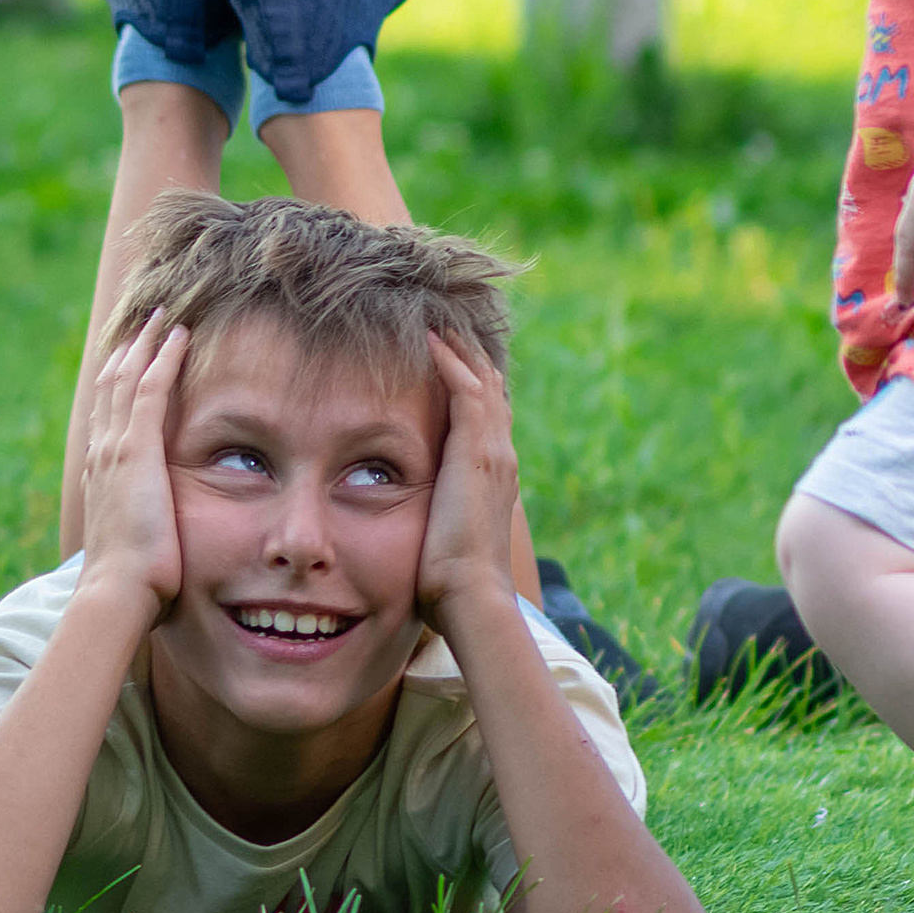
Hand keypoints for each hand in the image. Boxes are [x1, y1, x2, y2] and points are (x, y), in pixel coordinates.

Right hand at [75, 317, 186, 622]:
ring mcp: (116, 449)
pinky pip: (151, 390)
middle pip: (112, 387)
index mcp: (101, 474)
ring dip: (144, 345)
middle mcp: (102, 454)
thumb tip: (151, 543)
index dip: (118, 383)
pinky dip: (163, 359)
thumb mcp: (132, 546)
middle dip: (127, 352)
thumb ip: (140, 530)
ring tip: (160, 318)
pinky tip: (178, 337)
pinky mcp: (137, 450)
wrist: (116, 591)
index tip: (129, 360)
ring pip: (128, 380)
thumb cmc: (130, 584)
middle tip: (142, 324)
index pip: (109, 416)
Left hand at [415, 334, 520, 647]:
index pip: (484, 414)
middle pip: (489, 388)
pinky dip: (450, 361)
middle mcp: (499, 456)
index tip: (446, 354)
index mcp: (491, 474)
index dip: (468, 382)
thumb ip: (433, 515)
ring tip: (437, 316)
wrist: (470, 596)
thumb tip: (414, 519)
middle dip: (468, 354)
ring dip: (459, 347)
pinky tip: (429, 338)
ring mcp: (493, 451)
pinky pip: (467, 391)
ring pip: (482, 381)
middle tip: (445, 320)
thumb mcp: (440, 534)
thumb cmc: (447, 579)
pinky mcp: (477, 452)